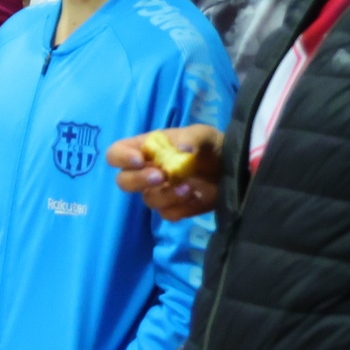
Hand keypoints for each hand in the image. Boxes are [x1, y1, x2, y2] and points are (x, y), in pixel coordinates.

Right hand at [108, 124, 222, 220]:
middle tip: (161, 177)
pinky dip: (181, 207)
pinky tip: (196, 197)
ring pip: (147, 199)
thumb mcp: (202, 135)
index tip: (139, 160)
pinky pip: (167, 213)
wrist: (232, 167)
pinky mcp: (174, 208)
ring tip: (188, 188)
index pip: (116, 154)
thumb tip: (181, 151)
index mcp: (144, 150)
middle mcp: (145, 172)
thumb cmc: (209, 146)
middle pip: (123, 181)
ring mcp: (158, 192)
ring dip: (165, 195)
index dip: (121, 158)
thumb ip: (190, 140)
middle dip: (139, 180)